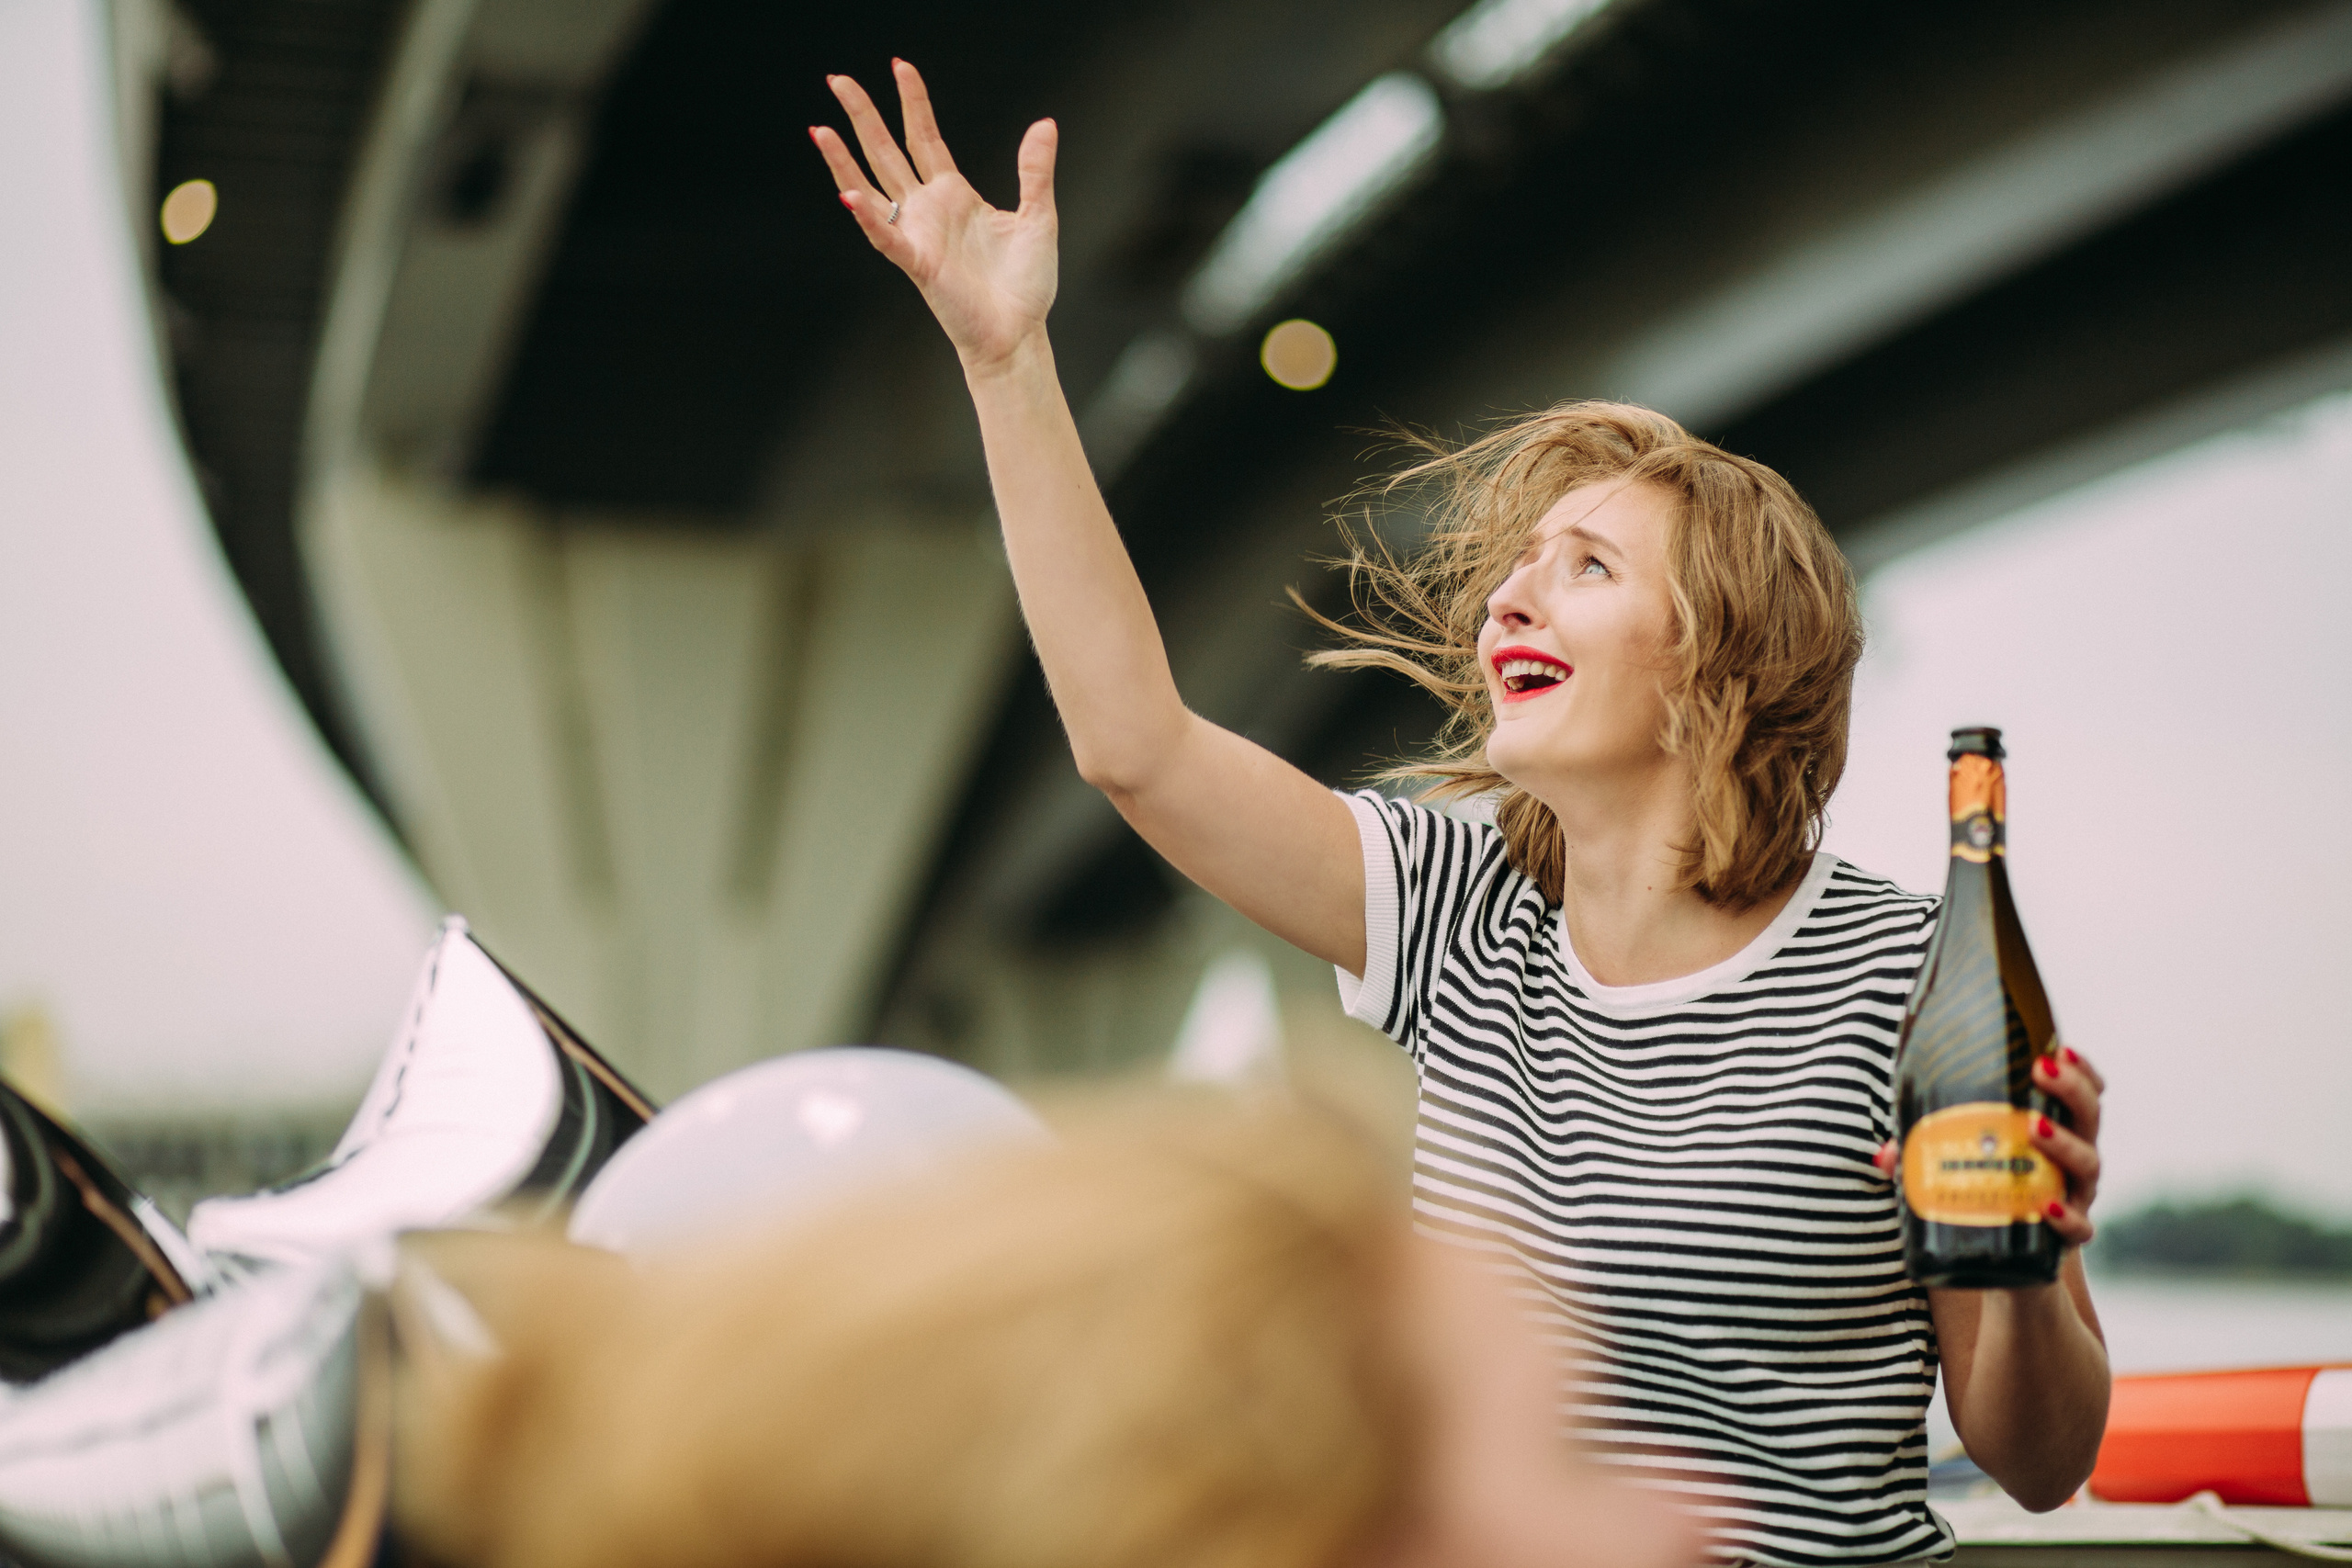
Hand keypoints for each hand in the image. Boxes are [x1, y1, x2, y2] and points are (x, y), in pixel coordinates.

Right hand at [811, 61, 1058, 376]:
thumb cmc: (1026, 285)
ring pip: (873, 188)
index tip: (900, 66)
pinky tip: (850, 194)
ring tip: (820, 130)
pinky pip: (887, 237)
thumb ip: (1035, 170)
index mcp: (954, 195)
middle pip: (887, 152)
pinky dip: (869, 217)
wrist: (1019, 335)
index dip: (913, 103)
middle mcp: (929, 211)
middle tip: (837, 80)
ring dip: (844, 161)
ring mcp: (919, 236)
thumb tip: (1044, 123)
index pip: (925, 137)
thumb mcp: (1038, 216)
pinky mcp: (918, 264)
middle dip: (862, 116)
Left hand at [1872, 1045, 2105, 1244]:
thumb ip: (1922, 1154)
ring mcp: (2074, 1197)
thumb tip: (1885, 1153)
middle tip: (2042, 1069)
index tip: (2061, 1048)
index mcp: (2053, 1132)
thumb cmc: (1988, 1197)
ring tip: (2033, 1127)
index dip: (2080, 1071)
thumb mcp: (1956, 1166)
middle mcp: (2073, 1160)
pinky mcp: (2066, 1239)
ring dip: (2063, 1143)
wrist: (2008, 1270)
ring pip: (2087, 1164)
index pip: (2082, 1094)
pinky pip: (2079, 1228)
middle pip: (2088, 1117)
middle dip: (2070, 1089)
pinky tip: (2046, 1206)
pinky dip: (2066, 1217)